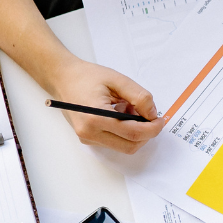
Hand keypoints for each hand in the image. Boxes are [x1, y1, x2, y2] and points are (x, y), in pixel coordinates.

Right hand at [44, 57, 167, 153]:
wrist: (62, 78)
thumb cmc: (87, 77)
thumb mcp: (118, 80)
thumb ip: (139, 97)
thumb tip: (152, 114)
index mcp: (96, 117)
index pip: (133, 133)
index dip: (152, 129)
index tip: (160, 119)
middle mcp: (89, 133)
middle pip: (130, 146)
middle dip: (146, 133)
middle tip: (148, 115)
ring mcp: (87, 138)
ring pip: (123, 146)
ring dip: (134, 132)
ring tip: (127, 109)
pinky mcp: (88, 139)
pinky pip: (114, 141)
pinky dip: (123, 132)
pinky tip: (118, 113)